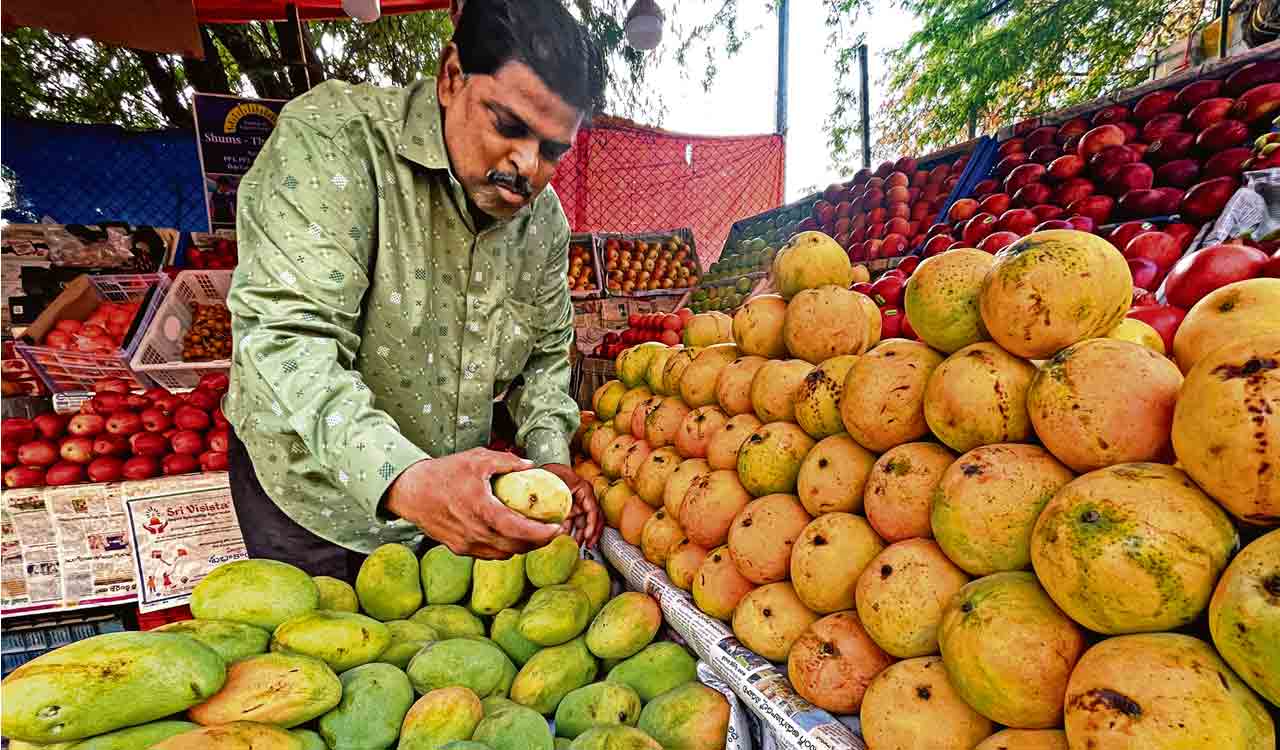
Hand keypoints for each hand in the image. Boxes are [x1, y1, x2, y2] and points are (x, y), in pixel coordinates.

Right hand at [383, 448, 559, 558]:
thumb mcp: (477, 459)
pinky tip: (512, 536)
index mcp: (481, 510)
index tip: (558, 528)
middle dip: (539, 542)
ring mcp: (465, 544)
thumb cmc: (443, 472)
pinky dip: (505, 548)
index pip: (519, 530)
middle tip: (554, 531)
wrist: (410, 491)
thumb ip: (507, 462)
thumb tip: (531, 466)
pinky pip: (489, 554)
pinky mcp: (459, 549)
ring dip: (523, 547)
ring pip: (504, 554)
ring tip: (536, 534)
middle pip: (516, 547)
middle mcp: (474, 532)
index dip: (542, 534)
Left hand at [541, 463, 602, 548]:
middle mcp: (581, 496)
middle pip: (592, 517)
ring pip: (582, 522)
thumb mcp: (552, 482)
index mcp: (582, 488)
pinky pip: (573, 522)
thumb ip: (556, 497)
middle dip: (590, 533)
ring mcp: (574, 503)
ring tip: (576, 546)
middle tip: (587, 545)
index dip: (591, 523)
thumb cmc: (547, 471)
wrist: (536, 470)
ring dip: (581, 535)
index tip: (587, 535)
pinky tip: (568, 540)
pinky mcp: (567, 509)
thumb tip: (553, 512)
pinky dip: (572, 532)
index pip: (593, 508)